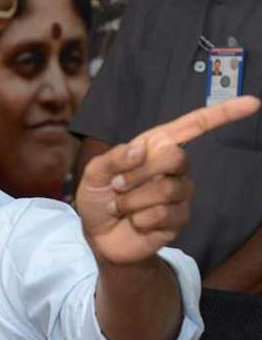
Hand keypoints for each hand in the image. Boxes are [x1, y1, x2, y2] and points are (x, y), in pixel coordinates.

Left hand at [77, 96, 260, 264]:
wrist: (98, 236)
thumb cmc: (98, 197)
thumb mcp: (94, 174)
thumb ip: (113, 158)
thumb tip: (139, 149)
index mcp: (155, 147)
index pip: (193, 126)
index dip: (222, 114)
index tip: (253, 103)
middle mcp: (172, 168)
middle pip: (177, 157)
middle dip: (140, 173)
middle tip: (118, 186)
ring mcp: (179, 194)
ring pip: (167, 190)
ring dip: (133, 200)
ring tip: (120, 207)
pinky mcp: (178, 220)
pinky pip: (164, 215)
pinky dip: (139, 219)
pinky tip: (133, 222)